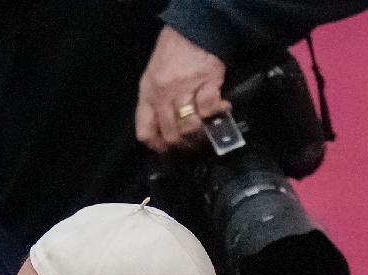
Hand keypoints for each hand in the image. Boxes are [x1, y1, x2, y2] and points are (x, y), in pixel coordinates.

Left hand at [135, 26, 230, 152]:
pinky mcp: (207, 81)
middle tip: (194, 144)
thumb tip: (164, 132)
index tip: (168, 151)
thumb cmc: (172, 55)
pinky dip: (218, 113)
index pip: (145, 131)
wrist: (192, 30)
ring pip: (190, 125)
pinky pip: (210, 109)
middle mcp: (163, 94)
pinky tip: (222, 109)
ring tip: (208, 130)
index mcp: (147, 95)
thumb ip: (155, 103)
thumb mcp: (152, 79)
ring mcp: (185, 88)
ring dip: (201, 133)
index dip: (158, 146)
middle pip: (170, 133)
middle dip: (183, 144)